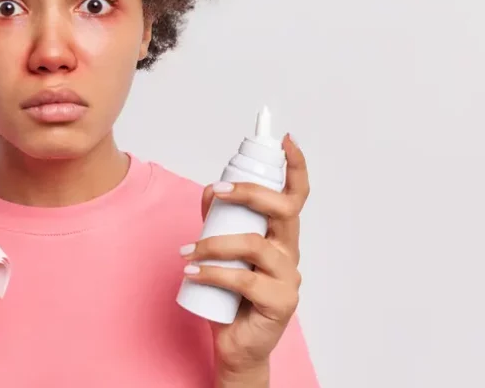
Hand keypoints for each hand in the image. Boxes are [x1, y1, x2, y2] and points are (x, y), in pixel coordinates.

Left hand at [181, 134, 309, 381]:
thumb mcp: (221, 251)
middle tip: (217, 192)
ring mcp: (288, 277)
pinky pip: (244, 279)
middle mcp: (290, 252)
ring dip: (215, 243)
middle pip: (284, 209)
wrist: (236, 344)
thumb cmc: (231, 296)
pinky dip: (213, 273)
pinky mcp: (280, 302)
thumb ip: (218, 220)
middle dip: (250, 193)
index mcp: (280, 235)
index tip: (285, 140)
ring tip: (188, 252)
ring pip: (255, 245)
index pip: (295, 195)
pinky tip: (193, 272)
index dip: (295, 166)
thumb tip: (209, 189)